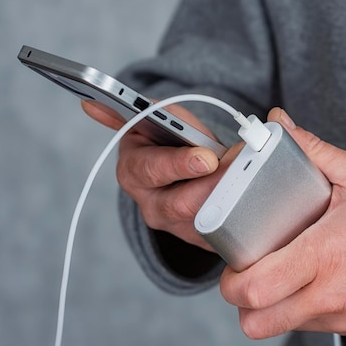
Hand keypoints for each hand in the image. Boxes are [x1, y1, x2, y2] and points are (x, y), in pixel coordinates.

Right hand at [81, 100, 240, 250]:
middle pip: (180, 204)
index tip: (207, 158)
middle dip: (215, 185)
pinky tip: (255, 208)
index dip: (179, 164)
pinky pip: (221, 238)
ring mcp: (175, 226)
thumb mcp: (168, 120)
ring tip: (255, 179)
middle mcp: (150, 204)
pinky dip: (240, 223)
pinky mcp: (199, 240)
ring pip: (204, 223)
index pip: (151, 169)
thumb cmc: (178, 140)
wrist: (190, 169)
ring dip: (232, 200)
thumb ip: (150, 111)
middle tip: (243, 169)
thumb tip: (90, 105)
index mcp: (134, 170)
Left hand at [219, 107, 345, 338]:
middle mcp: (328, 292)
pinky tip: (299, 281)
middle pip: (256, 319)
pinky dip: (288, 309)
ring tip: (270, 276)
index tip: (235, 256)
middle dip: (239, 297)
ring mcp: (335, 315)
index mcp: (325, 252)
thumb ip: (312, 149)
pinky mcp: (343, 326)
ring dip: (261, 307)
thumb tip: (277, 122)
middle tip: (246, 269)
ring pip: (272, 327)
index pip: (257, 286)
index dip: (232, 277)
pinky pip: (299, 326)